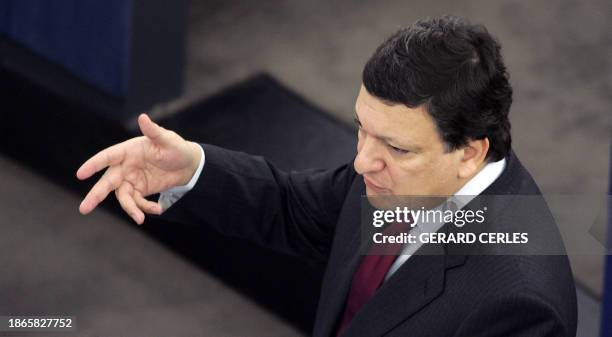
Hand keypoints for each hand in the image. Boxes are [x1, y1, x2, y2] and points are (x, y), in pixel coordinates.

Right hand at [76, 113, 201, 223]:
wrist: (188, 165)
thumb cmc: (175, 147)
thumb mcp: (167, 140)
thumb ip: (154, 131)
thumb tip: (142, 117)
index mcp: (128, 150)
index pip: (107, 157)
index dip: (94, 164)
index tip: (80, 174)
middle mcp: (125, 166)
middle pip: (107, 182)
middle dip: (96, 195)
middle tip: (84, 208)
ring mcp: (131, 180)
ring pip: (122, 196)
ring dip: (129, 208)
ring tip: (140, 219)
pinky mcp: (139, 191)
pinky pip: (137, 202)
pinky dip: (145, 208)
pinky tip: (157, 209)